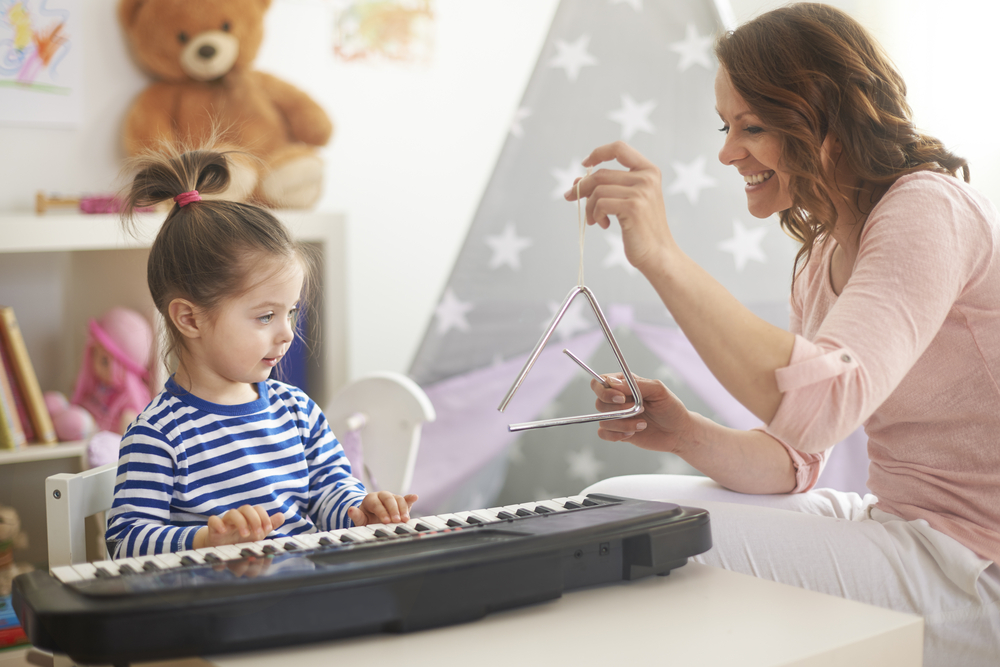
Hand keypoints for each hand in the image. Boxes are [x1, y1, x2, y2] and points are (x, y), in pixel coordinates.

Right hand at [194, 505, 284, 548]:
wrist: (221, 547)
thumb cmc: (240, 538)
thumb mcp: (256, 532)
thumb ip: (269, 524)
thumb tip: (282, 515)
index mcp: (248, 517)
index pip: (257, 509)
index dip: (264, 517)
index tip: (267, 530)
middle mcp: (237, 517)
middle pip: (246, 508)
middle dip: (254, 520)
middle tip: (258, 533)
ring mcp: (225, 522)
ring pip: (232, 513)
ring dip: (241, 522)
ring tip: (245, 535)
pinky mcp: (213, 528)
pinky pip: (213, 520)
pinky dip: (218, 524)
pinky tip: (224, 531)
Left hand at [348, 491, 417, 525]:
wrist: (372, 518)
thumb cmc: (366, 519)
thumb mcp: (360, 519)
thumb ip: (356, 515)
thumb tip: (350, 509)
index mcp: (371, 499)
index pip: (377, 504)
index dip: (382, 512)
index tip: (386, 521)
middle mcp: (382, 496)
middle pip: (389, 499)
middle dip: (393, 510)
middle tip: (396, 521)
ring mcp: (392, 498)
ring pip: (398, 499)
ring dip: (403, 509)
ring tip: (405, 519)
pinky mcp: (400, 502)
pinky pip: (406, 499)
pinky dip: (410, 498)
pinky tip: (415, 497)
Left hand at [564, 141, 675, 273]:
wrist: (657, 254)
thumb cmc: (640, 229)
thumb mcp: (626, 202)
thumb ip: (606, 187)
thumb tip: (576, 181)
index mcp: (649, 171)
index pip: (619, 148)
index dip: (598, 153)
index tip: (585, 164)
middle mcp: (647, 177)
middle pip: (601, 173)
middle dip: (582, 188)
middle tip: (570, 198)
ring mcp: (642, 192)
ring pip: (597, 190)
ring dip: (589, 207)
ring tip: (595, 220)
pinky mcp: (633, 207)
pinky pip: (600, 204)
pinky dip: (595, 215)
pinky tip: (604, 225)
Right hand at [591, 372, 695, 453]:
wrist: (679, 432)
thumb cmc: (671, 407)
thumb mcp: (658, 390)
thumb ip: (635, 385)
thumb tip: (613, 384)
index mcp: (624, 385)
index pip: (601, 382)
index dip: (605, 390)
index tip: (621, 397)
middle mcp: (618, 400)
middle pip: (599, 402)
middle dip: (618, 409)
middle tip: (639, 411)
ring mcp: (617, 416)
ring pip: (603, 420)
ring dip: (622, 424)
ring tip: (643, 424)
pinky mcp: (618, 432)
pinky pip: (603, 433)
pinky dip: (616, 435)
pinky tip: (632, 433)